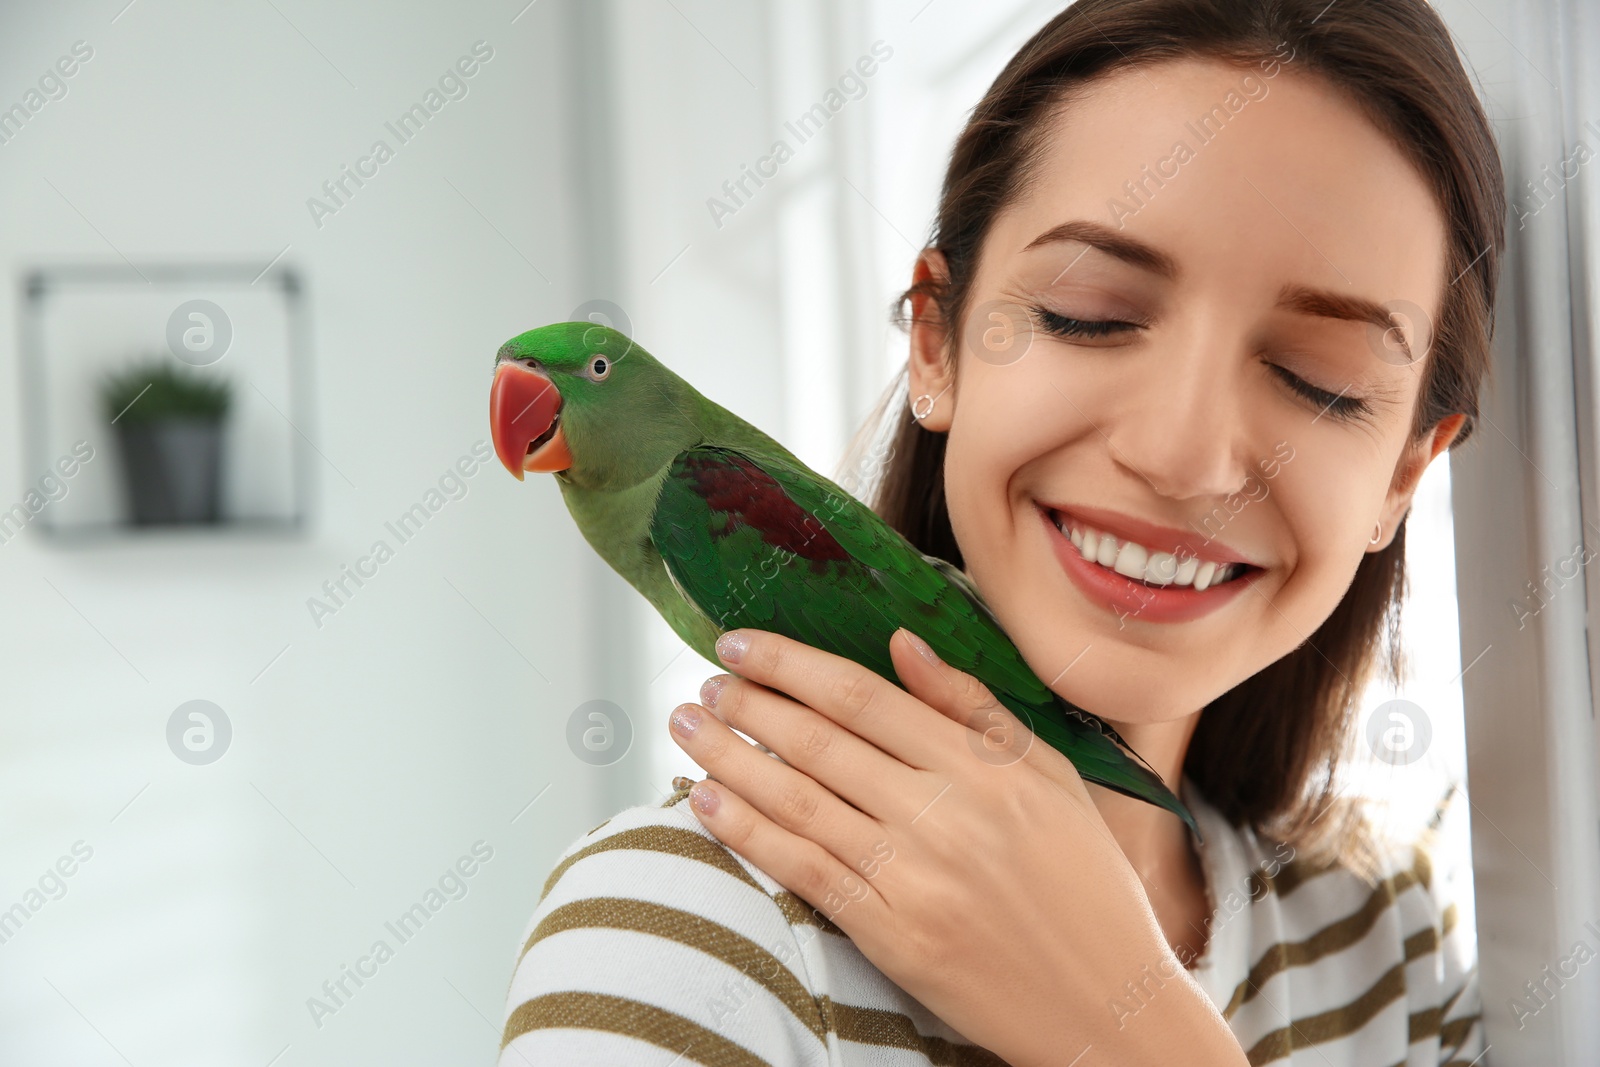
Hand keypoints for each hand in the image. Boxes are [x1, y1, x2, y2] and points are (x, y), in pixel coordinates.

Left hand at [666, 628, 1246, 1066]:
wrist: (1108, 1005)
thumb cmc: (1086, 886)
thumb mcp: (1052, 778)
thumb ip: (976, 708)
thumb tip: (904, 647)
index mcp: (985, 768)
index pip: (864, 697)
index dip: (793, 665)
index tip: (743, 643)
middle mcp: (944, 815)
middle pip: (821, 742)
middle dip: (750, 704)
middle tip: (705, 681)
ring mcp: (912, 876)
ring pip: (799, 800)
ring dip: (731, 757)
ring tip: (688, 725)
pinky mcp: (890, 933)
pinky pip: (802, 870)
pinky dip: (746, 832)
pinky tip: (707, 800)